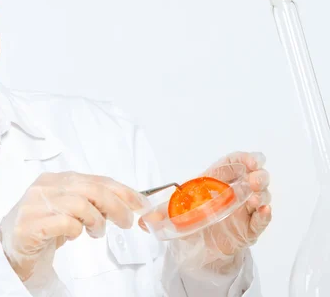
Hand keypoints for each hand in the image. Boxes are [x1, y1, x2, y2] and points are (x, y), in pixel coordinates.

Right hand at [0, 171, 146, 288]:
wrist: (8, 249)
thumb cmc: (42, 228)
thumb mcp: (68, 209)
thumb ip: (89, 201)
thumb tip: (124, 202)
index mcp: (55, 179)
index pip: (95, 179)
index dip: (121, 190)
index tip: (139, 203)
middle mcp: (44, 187)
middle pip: (90, 189)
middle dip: (115, 206)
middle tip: (125, 222)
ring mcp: (34, 205)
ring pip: (79, 204)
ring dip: (96, 221)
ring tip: (96, 232)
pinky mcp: (29, 225)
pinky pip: (64, 223)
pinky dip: (76, 230)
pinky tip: (72, 236)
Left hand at [143, 152, 271, 275]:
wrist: (199, 249)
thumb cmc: (191, 222)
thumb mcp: (173, 215)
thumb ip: (159, 215)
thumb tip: (142, 219)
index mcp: (216, 182)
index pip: (233, 164)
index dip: (243, 159)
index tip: (250, 160)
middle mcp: (234, 192)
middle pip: (252, 177)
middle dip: (257, 175)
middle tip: (255, 179)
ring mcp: (244, 210)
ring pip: (261, 196)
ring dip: (262, 194)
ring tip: (256, 197)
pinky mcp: (249, 228)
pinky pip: (261, 220)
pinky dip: (265, 215)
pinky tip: (264, 210)